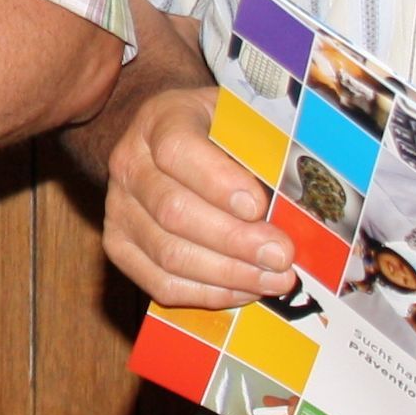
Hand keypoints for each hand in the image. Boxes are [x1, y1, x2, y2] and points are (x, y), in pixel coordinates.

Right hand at [97, 84, 293, 307]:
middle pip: (173, 211)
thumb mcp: (243, 121)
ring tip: (273, 279)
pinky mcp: (120, 247)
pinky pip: (160, 283)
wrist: (174, 144)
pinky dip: (207, 294)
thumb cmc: (221, 133)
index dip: (218, 182)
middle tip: (282, 256)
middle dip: (234, 240)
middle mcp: (129, 164)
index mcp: (160, 120)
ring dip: (227, 273)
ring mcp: (117, 209)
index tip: (259, 206)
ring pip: (167, 253)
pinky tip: (245, 290)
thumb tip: (298, 203)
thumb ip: (264, 150)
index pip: (177, 150)